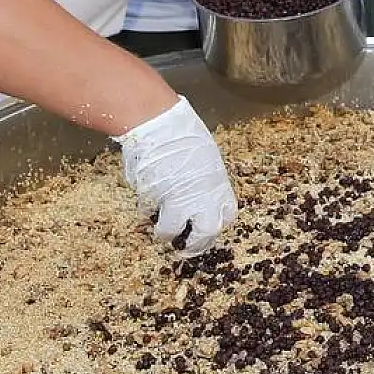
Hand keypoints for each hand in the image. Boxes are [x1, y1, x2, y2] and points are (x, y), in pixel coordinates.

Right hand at [115, 97, 237, 257]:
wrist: (158, 126)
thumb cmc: (185, 135)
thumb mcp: (206, 158)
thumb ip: (204, 181)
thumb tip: (199, 192)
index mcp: (218, 188)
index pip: (227, 217)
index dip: (217, 223)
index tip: (210, 225)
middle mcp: (200, 201)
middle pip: (204, 235)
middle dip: (193, 245)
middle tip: (183, 247)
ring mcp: (175, 203)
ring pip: (169, 231)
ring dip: (164, 232)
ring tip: (160, 230)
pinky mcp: (152, 201)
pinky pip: (148, 212)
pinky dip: (147, 208)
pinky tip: (146, 195)